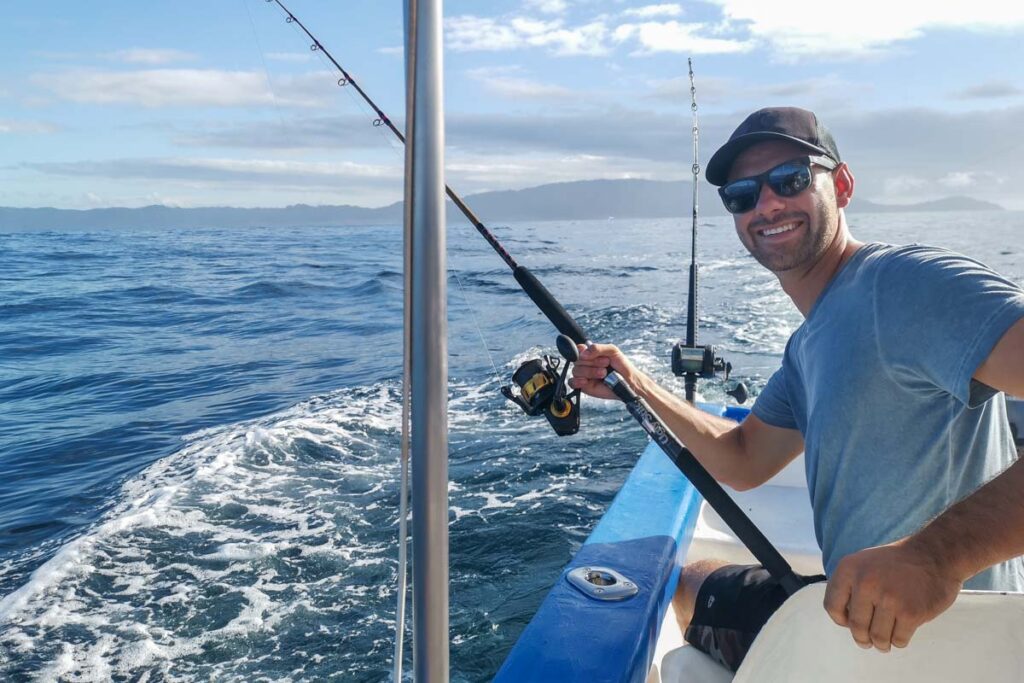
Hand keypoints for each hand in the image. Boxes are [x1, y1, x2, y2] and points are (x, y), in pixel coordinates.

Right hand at [568, 343, 646, 401]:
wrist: (627, 381)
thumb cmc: (621, 365)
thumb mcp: (612, 350)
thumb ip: (598, 348)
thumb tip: (583, 353)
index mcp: (590, 353)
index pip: (578, 349)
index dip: (583, 351)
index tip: (591, 354)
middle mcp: (585, 363)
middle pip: (577, 360)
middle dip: (592, 362)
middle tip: (606, 364)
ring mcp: (583, 375)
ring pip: (576, 371)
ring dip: (590, 372)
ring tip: (603, 374)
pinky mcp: (584, 386)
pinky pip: (572, 382)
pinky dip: (578, 381)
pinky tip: (587, 381)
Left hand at [823, 538, 961, 652]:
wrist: (933, 555)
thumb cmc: (896, 564)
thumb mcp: (863, 564)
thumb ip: (849, 586)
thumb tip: (842, 619)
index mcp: (849, 569)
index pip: (831, 606)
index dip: (840, 620)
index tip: (850, 624)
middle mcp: (866, 583)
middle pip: (856, 626)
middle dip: (862, 638)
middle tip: (867, 641)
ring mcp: (889, 598)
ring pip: (877, 637)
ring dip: (881, 644)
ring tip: (884, 643)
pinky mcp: (911, 612)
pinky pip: (898, 640)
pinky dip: (898, 641)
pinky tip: (900, 635)